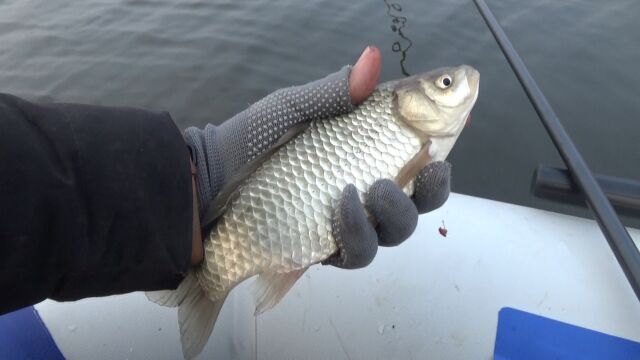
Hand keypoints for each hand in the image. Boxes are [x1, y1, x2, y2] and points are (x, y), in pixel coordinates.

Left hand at [185, 46, 450, 266]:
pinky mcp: (325, 249)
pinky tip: (341, 206)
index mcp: (361, 156)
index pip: (416, 152)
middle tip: (429, 169)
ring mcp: (346, 224)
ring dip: (398, 213)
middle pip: (420, 201)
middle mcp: (362, 192)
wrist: (206, 184)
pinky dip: (356, 230)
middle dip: (436, 189)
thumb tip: (372, 57)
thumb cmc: (248, 142)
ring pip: (395, 232)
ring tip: (376, 189)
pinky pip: (357, 251)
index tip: (458, 121)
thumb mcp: (292, 109)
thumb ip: (335, 92)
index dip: (443, 141)